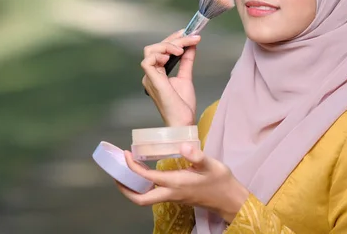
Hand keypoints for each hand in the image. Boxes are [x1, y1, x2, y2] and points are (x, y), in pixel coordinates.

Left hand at [115, 144, 249, 223]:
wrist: (230, 199)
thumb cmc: (221, 181)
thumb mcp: (212, 165)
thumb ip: (197, 156)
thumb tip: (183, 146)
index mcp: (176, 184)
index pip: (147, 178)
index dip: (133, 167)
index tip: (127, 154)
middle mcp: (170, 193)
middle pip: (140, 199)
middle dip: (124, 188)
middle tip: (116, 174)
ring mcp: (172, 197)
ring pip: (145, 199)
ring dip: (132, 188)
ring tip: (125, 172)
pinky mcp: (176, 197)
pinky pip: (153, 195)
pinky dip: (143, 187)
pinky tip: (144, 174)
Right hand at [141, 30, 201, 125]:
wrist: (183, 121)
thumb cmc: (182, 105)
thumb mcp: (186, 77)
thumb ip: (186, 61)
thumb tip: (191, 46)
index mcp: (157, 73)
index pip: (161, 49)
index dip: (173, 38)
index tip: (188, 32)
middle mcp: (151, 73)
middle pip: (157, 47)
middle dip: (175, 39)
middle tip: (192, 37)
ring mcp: (149, 77)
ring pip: (151, 50)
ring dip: (168, 45)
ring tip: (182, 49)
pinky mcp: (152, 80)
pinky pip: (148, 61)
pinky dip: (160, 55)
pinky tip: (172, 57)